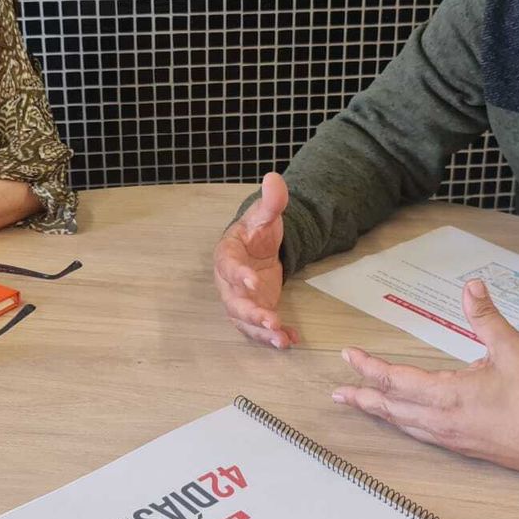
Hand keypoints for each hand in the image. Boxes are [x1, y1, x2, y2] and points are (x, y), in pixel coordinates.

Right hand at [214, 172, 297, 349]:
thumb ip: (271, 201)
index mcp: (228, 255)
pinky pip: (259, 328)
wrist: (258, 246)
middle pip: (234, 302)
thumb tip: (273, 178)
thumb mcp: (265, 215)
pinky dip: (274, 336)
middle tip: (271, 321)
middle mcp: (229, 282)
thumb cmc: (257, 231)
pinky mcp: (254, 310)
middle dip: (251, 314)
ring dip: (262, 332)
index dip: (238, 275)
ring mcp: (240, 299)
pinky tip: (291, 340)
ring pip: (244, 321)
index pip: (228, 266)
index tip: (253, 282)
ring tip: (282, 339)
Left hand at [332, 279, 518, 474]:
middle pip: (390, 407)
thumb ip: (487, 317)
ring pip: (402, 423)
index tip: (348, 355)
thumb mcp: (512, 348)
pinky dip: (400, 423)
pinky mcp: (459, 445)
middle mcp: (441, 420)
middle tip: (338, 391)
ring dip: (378, 411)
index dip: (368, 367)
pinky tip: (399, 419)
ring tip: (359, 403)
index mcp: (448, 395)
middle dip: (362, 395)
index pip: (395, 380)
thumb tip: (471, 285)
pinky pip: (419, 433)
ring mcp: (449, 436)